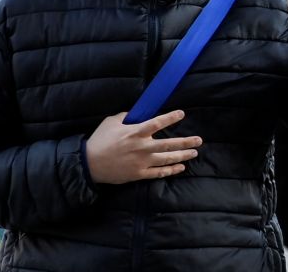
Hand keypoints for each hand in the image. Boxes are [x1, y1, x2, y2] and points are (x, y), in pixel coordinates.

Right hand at [85, 111, 201, 184]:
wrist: (88, 164)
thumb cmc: (99, 140)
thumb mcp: (111, 122)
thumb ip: (127, 116)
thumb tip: (140, 113)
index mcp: (135, 132)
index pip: (157, 123)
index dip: (170, 118)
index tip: (182, 114)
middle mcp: (142, 147)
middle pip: (169, 144)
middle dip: (186, 142)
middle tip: (199, 140)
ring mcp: (142, 162)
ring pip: (167, 159)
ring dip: (183, 156)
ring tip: (194, 152)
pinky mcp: (139, 173)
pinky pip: (159, 173)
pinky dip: (171, 170)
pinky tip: (181, 167)